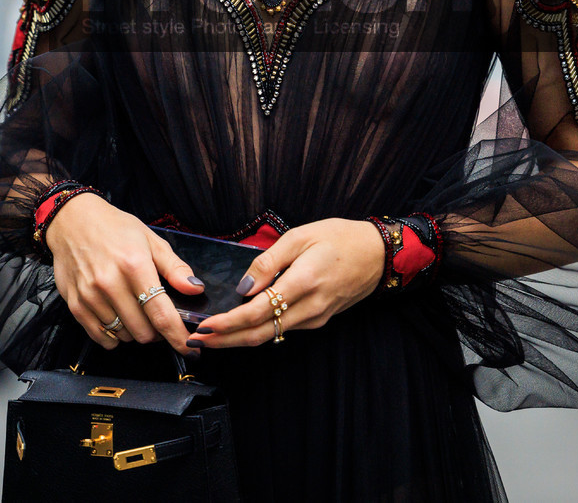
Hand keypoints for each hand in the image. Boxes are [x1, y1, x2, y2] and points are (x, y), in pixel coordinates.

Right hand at [44, 194, 206, 356]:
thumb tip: (195, 290)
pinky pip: (101, 337)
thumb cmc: (114, 228)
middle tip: (155, 316)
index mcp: (134, 265)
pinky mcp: (75, 304)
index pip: (161, 314)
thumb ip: (175, 267)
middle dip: (156, 331)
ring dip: (134, 331)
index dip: (177, 336)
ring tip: (133, 310)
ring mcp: (90, 296)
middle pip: (143, 331)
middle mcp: (110, 283)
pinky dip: (114, 335)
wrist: (72, 220)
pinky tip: (117, 317)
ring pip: (123, 336)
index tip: (189, 347)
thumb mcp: (150, 240)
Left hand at [188, 218, 384, 347]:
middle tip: (197, 341)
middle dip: (226, 340)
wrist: (379, 254)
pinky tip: (242, 326)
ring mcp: (316, 317)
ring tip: (212, 336)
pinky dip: (259, 331)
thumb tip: (243, 287)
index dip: (228, 324)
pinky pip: (284, 330)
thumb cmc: (340, 238)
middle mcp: (310, 307)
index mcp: (303, 283)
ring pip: (272, 335)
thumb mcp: (300, 237)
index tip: (204, 327)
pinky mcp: (320, 319)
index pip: (258, 312)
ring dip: (240, 339)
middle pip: (261, 334)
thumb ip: (268, 262)